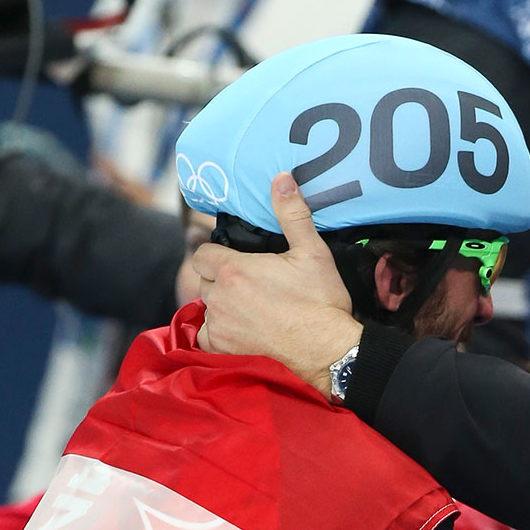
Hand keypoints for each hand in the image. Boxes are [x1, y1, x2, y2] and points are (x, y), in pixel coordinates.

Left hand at [194, 171, 360, 393]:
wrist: (328, 351)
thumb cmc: (321, 303)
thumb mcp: (312, 253)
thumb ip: (292, 214)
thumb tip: (281, 178)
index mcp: (233, 270)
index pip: (202, 255)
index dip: (217, 257)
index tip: (237, 263)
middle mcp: (218, 297)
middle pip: (205, 282)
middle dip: (221, 282)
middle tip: (251, 288)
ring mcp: (219, 326)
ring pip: (207, 309)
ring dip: (221, 308)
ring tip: (250, 311)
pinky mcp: (223, 349)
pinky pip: (208, 337)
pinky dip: (220, 335)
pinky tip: (243, 333)